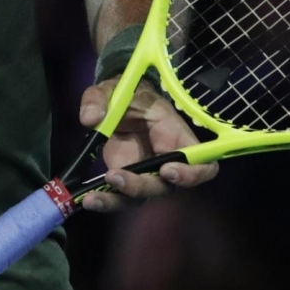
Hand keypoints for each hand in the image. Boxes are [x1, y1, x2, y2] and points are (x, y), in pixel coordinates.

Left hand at [76, 78, 217, 212]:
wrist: (115, 106)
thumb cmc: (128, 95)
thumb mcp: (113, 88)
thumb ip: (99, 98)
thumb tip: (91, 118)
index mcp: (177, 137)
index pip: (203, 165)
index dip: (192, 174)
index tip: (167, 170)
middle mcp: (167, 162)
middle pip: (165, 187)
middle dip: (140, 186)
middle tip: (114, 176)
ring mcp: (147, 175)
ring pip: (141, 197)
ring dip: (117, 200)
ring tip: (92, 197)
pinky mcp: (127, 181)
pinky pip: (121, 198)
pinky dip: (105, 201)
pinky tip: (87, 200)